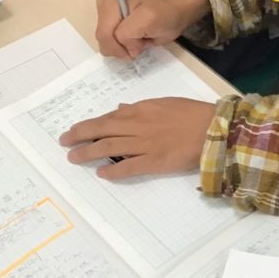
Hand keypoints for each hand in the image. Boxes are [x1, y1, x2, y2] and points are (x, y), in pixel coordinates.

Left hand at [59, 98, 215, 178]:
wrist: (214, 129)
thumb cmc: (193, 114)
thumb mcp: (164, 103)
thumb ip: (140, 108)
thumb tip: (121, 110)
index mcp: (140, 110)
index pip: (107, 118)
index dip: (88, 125)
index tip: (75, 131)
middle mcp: (137, 126)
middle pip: (101, 131)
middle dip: (79, 137)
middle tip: (64, 143)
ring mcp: (144, 145)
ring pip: (108, 148)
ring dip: (88, 153)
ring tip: (74, 158)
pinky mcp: (154, 161)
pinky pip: (128, 167)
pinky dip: (114, 171)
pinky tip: (102, 174)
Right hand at [95, 0, 210, 58]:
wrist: (175, 10)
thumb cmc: (165, 14)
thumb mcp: (148, 21)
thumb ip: (128, 35)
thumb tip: (127, 50)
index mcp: (112, 2)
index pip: (105, 34)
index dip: (121, 47)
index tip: (139, 48)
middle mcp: (104, 6)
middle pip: (103, 39)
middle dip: (121, 47)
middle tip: (140, 43)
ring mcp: (106, 15)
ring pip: (106, 43)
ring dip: (123, 47)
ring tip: (139, 38)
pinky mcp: (112, 24)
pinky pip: (110, 43)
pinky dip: (122, 46)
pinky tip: (134, 39)